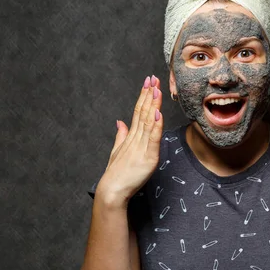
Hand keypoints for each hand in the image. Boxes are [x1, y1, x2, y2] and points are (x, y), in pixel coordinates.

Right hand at [95, 75, 163, 207]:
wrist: (112, 191)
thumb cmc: (116, 174)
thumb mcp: (118, 151)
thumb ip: (121, 136)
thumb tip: (120, 122)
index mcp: (131, 136)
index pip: (138, 111)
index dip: (144, 96)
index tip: (148, 82)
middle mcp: (136, 138)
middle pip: (143, 112)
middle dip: (149, 94)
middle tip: (153, 78)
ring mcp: (141, 146)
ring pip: (148, 121)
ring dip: (153, 104)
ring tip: (156, 88)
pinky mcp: (148, 157)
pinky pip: (153, 138)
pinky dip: (156, 125)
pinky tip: (158, 113)